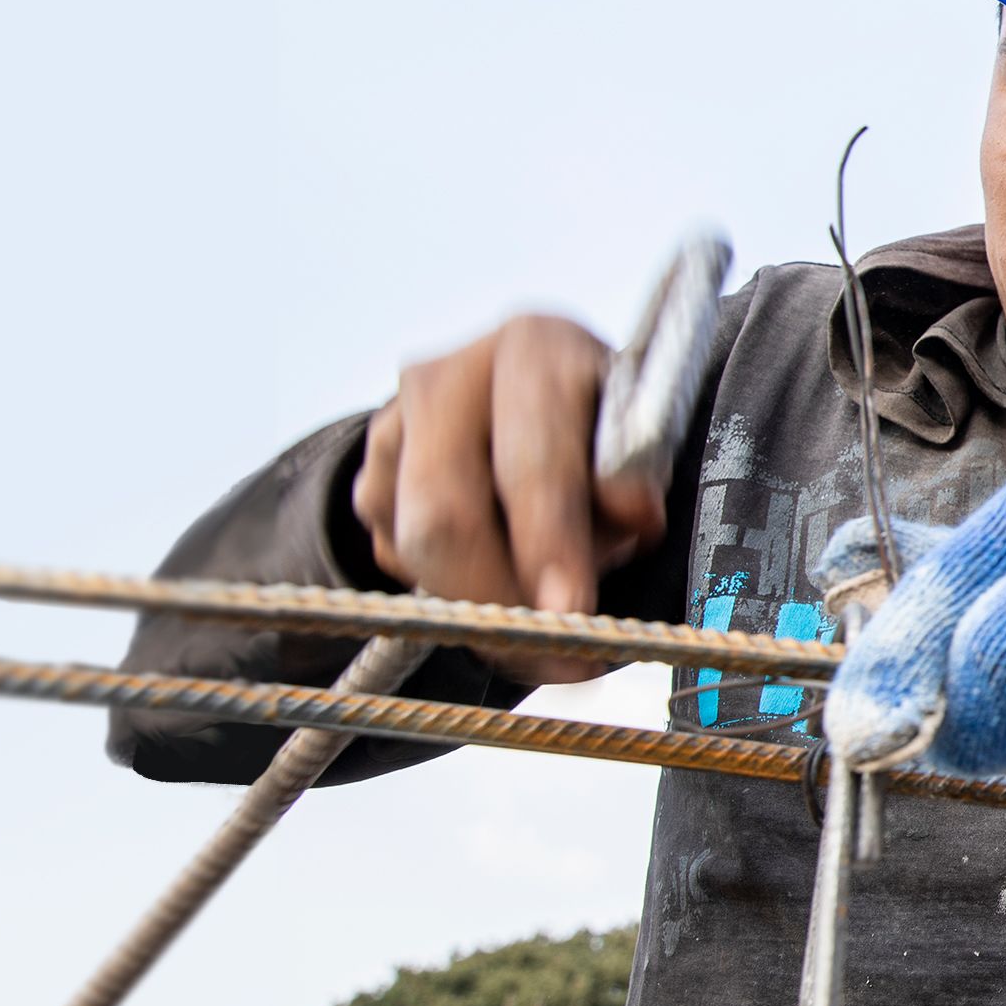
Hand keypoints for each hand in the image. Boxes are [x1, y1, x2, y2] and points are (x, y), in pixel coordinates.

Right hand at [351, 314, 668, 682]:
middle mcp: (450, 376)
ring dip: (480, 607)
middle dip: (501, 599)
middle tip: (555, 655)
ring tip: (544, 629)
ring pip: (413, 549)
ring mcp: (392, 425)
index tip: (572, 610)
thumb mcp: (640, 440)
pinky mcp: (366, 475)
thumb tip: (631, 512)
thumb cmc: (604, 426)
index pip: (529, 457)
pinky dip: (454, 593)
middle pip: (444, 513)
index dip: (549, 540)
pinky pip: (396, 559)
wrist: (535, 400)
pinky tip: (503, 582)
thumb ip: (636, 475)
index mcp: (534, 350)